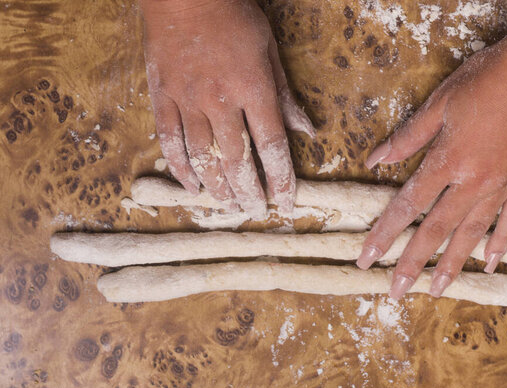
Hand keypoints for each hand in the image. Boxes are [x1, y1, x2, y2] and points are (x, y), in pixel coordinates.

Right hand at [140, 0, 313, 217]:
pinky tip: (192, 188)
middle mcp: (220, 102)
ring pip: (203, 157)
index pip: (271, 146)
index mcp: (253, 89)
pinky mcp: (162, 97)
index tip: (286, 204)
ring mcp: (187, 101)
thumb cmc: (233, 16)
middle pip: (237, 160)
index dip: (281, 179)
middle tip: (256, 212)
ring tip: (229, 206)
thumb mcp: (269, 49)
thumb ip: (285, 95)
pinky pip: (169, 141)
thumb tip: (307, 131)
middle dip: (250, 192)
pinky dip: (180, 168)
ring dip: (218, 187)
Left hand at [357, 34, 506, 298]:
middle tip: (396, 293)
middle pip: (435, 231)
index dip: (383, 234)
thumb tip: (375, 159)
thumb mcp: (439, 103)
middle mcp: (473, 181)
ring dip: (452, 264)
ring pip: (472, 234)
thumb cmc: (487, 79)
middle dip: (412, 264)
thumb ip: (407, 137)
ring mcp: (503, 185)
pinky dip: (499, 244)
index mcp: (446, 160)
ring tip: (437, 290)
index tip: (366, 258)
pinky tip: (488, 264)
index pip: (407, 206)